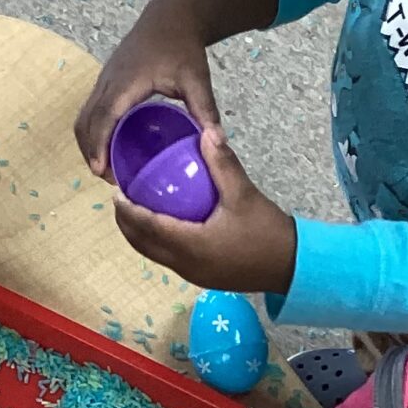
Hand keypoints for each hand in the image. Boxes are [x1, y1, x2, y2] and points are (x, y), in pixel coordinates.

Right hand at [75, 20, 218, 177]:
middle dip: (89, 151)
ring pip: (83, 116)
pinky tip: (110, 146)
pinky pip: (90, 109)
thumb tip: (217, 142)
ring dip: (88, 142)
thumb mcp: (197, 78)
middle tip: (107, 177)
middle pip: (85, 121)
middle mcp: (108, 81)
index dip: (98, 146)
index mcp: (126, 82)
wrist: (170, 16)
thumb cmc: (183, 46)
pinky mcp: (105, 80)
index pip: (103, 118)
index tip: (100, 171)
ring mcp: (103, 79)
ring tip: (105, 167)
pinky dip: (93, 131)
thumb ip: (205, 110)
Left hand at [114, 127, 297, 294]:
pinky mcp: (200, 276)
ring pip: (153, 254)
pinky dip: (155, 242)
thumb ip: (222, 163)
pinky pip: (167, 258)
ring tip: (132, 211)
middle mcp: (185, 264)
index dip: (128, 210)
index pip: (149, 227)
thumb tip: (207, 132)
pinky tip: (160, 224)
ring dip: (138, 234)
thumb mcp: (244, 194)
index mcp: (192, 245)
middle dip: (126, 223)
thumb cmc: (267, 231)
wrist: (290, 266)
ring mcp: (192, 274)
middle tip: (120, 198)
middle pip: (143, 244)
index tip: (117, 191)